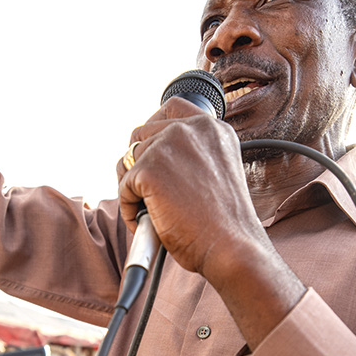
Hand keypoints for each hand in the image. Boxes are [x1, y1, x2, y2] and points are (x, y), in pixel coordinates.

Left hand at [117, 97, 305, 348]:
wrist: (233, 247)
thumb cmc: (226, 224)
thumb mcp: (217, 173)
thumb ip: (193, 156)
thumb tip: (154, 157)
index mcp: (212, 129)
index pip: (171, 108)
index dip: (154, 126)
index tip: (151, 147)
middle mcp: (190, 129)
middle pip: (140, 135)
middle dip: (138, 163)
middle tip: (148, 193)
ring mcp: (167, 146)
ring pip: (128, 162)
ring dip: (133, 189)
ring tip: (153, 213)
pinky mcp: (149, 169)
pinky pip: (123, 187)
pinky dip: (128, 208)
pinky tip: (148, 223)